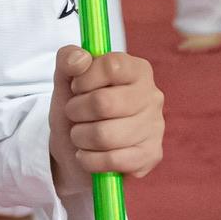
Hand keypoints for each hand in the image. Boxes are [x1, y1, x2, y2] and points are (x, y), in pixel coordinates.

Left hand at [49, 46, 164, 182]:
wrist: (76, 150)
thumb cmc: (77, 110)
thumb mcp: (65, 81)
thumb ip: (68, 59)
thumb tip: (80, 59)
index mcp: (136, 70)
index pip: (111, 66)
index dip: (84, 79)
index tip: (76, 88)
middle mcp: (152, 96)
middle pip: (103, 103)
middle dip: (76, 111)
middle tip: (74, 114)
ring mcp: (155, 127)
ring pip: (104, 135)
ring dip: (80, 137)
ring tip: (80, 135)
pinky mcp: (151, 156)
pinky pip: (112, 160)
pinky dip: (89, 160)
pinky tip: (88, 154)